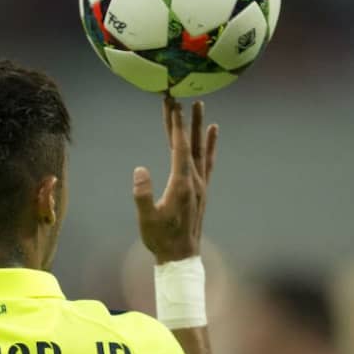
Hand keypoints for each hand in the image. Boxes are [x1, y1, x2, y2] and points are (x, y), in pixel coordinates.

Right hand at [133, 96, 218, 263]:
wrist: (181, 257)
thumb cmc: (160, 239)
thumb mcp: (146, 219)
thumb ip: (142, 195)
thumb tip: (140, 169)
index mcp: (181, 185)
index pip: (179, 148)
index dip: (176, 125)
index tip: (173, 104)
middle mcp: (195, 181)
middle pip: (190, 143)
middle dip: (184, 120)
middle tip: (182, 96)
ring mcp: (201, 184)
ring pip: (201, 149)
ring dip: (199, 126)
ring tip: (200, 106)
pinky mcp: (202, 189)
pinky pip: (208, 160)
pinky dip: (211, 144)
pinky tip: (213, 131)